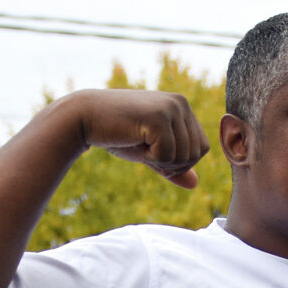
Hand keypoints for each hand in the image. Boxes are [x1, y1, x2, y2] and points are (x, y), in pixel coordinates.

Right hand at [70, 88, 209, 188]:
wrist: (86, 118)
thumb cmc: (118, 134)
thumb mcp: (150, 152)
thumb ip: (173, 166)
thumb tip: (196, 184)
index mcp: (182, 107)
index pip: (202, 147)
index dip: (181, 162)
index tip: (156, 154)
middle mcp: (180, 103)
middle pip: (197, 153)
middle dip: (172, 164)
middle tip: (147, 151)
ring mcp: (170, 108)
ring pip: (184, 156)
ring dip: (160, 161)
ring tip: (140, 144)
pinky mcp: (158, 117)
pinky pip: (168, 155)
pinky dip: (151, 158)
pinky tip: (135, 142)